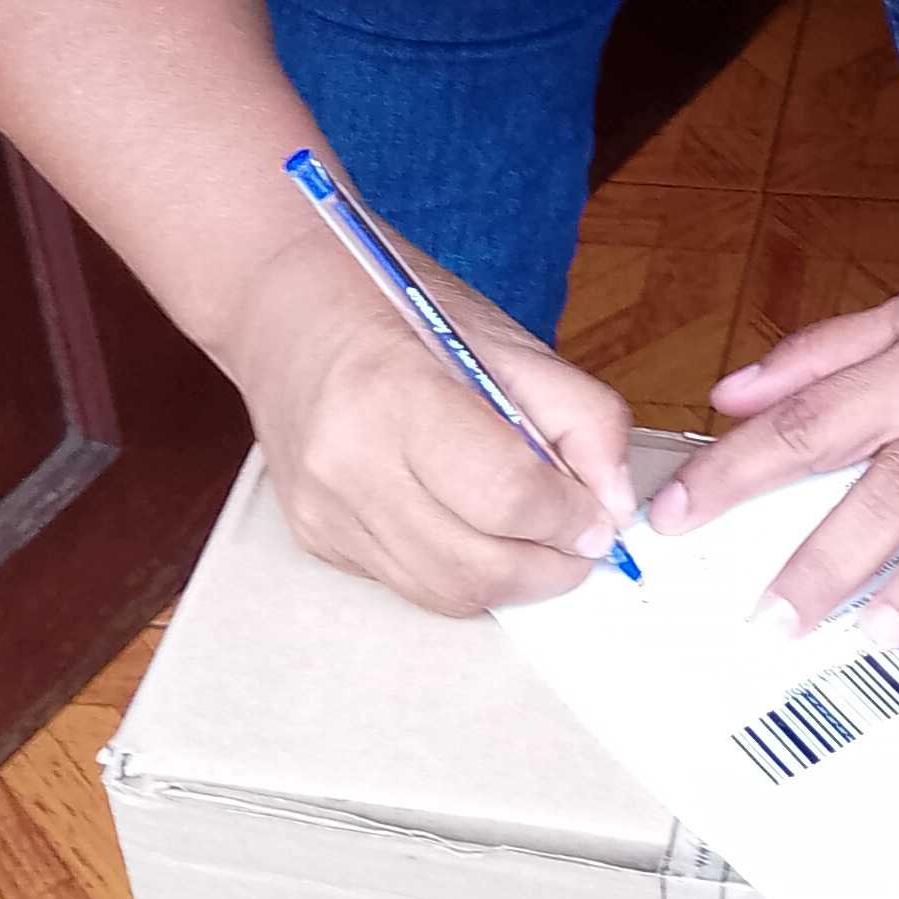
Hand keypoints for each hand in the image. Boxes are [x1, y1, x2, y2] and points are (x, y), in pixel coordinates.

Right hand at [221, 215, 634, 616]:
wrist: (284, 305)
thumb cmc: (400, 309)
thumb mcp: (507, 341)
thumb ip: (582, 418)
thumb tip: (614, 508)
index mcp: (398, 394)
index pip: (506, 495)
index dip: (569, 518)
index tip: (598, 516)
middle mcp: (348, 463)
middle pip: (477, 566)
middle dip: (551, 567)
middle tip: (580, 541)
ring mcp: (323, 510)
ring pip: (444, 593)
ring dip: (511, 581)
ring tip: (537, 539)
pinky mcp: (314, 539)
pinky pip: (409, 583)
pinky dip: (460, 569)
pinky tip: (472, 527)